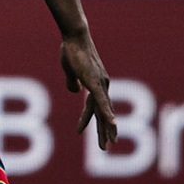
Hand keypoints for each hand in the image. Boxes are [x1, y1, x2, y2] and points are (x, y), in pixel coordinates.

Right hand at [61, 32, 114, 148]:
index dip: (88, 119)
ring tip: (108, 144)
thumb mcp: (70, 69)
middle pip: (103, 112)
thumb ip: (73, 81)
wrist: (75, 36)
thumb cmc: (71, 49)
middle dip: (104, 131)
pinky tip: (112, 124)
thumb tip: (75, 91)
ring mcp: (100, 84)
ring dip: (105, 129)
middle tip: (106, 147)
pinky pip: (101, 102)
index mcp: (97, 83)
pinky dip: (107, 114)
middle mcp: (102, 85)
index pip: (94, 106)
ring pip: (103, 111)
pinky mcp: (95, 82)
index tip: (81, 131)